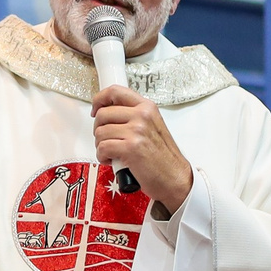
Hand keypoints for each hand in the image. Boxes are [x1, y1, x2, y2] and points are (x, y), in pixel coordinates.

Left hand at [90, 86, 194, 213]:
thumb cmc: (163, 157)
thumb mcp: (152, 127)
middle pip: (102, 114)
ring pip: (100, 133)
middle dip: (99, 130)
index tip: (95, 109)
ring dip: (101, 146)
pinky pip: (102, 148)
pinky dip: (102, 157)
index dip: (99, 99)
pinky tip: (112, 160)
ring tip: (113, 153)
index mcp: (147, 108)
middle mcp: (142, 116)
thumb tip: (110, 112)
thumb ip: (134, 116)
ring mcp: (136, 131)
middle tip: (106, 139)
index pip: (115, 92)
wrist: (175, 178)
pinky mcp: (130, 148)